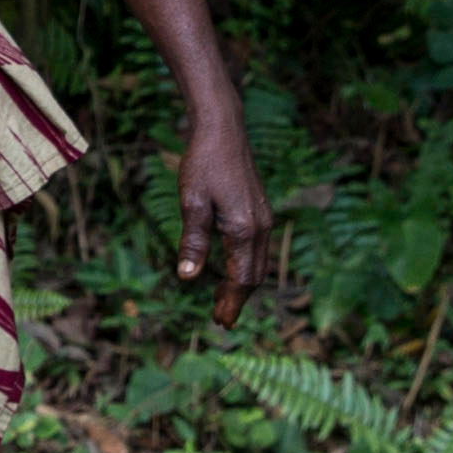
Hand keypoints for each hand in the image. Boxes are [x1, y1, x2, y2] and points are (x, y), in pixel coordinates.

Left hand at [171, 111, 271, 325]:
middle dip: (238, 299)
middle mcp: (261, 227)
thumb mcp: (191, 203)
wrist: (223, 131)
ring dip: (242, 284)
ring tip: (223, 301)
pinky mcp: (260, 211)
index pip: (242, 278)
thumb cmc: (203, 163)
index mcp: (245, 229)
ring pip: (257, 263)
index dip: (231, 302)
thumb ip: (192, 242)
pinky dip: (246, 267)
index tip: (220, 322)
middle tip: (221, 320)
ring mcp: (264, 218)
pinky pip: (257, 249)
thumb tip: (188, 277)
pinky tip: (231, 269)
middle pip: (254, 275)